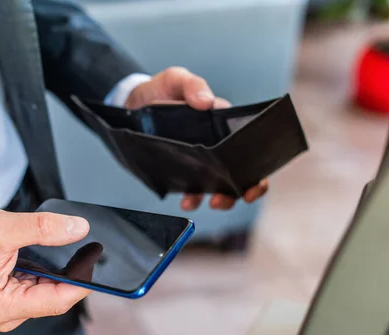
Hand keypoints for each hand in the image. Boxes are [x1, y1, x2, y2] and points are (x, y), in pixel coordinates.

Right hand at [0, 204, 91, 331]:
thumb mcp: (1, 227)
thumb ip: (42, 228)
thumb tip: (77, 229)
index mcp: (2, 306)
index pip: (57, 300)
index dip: (82, 281)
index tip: (97, 261)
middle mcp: (7, 312)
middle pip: (56, 296)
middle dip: (73, 274)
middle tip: (88, 248)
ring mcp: (9, 304)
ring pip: (50, 289)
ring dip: (61, 270)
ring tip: (69, 245)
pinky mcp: (11, 293)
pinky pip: (40, 284)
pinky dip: (50, 268)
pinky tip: (53, 253)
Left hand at [124, 67, 268, 210]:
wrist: (130, 106)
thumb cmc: (160, 90)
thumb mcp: (175, 79)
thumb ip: (192, 85)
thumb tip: (206, 102)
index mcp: (221, 124)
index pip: (247, 144)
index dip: (257, 164)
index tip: (255, 177)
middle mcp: (214, 145)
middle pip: (239, 171)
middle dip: (244, 188)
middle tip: (240, 195)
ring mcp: (198, 161)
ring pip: (219, 186)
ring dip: (222, 198)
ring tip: (212, 201)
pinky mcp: (181, 172)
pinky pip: (192, 190)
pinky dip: (194, 199)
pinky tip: (186, 201)